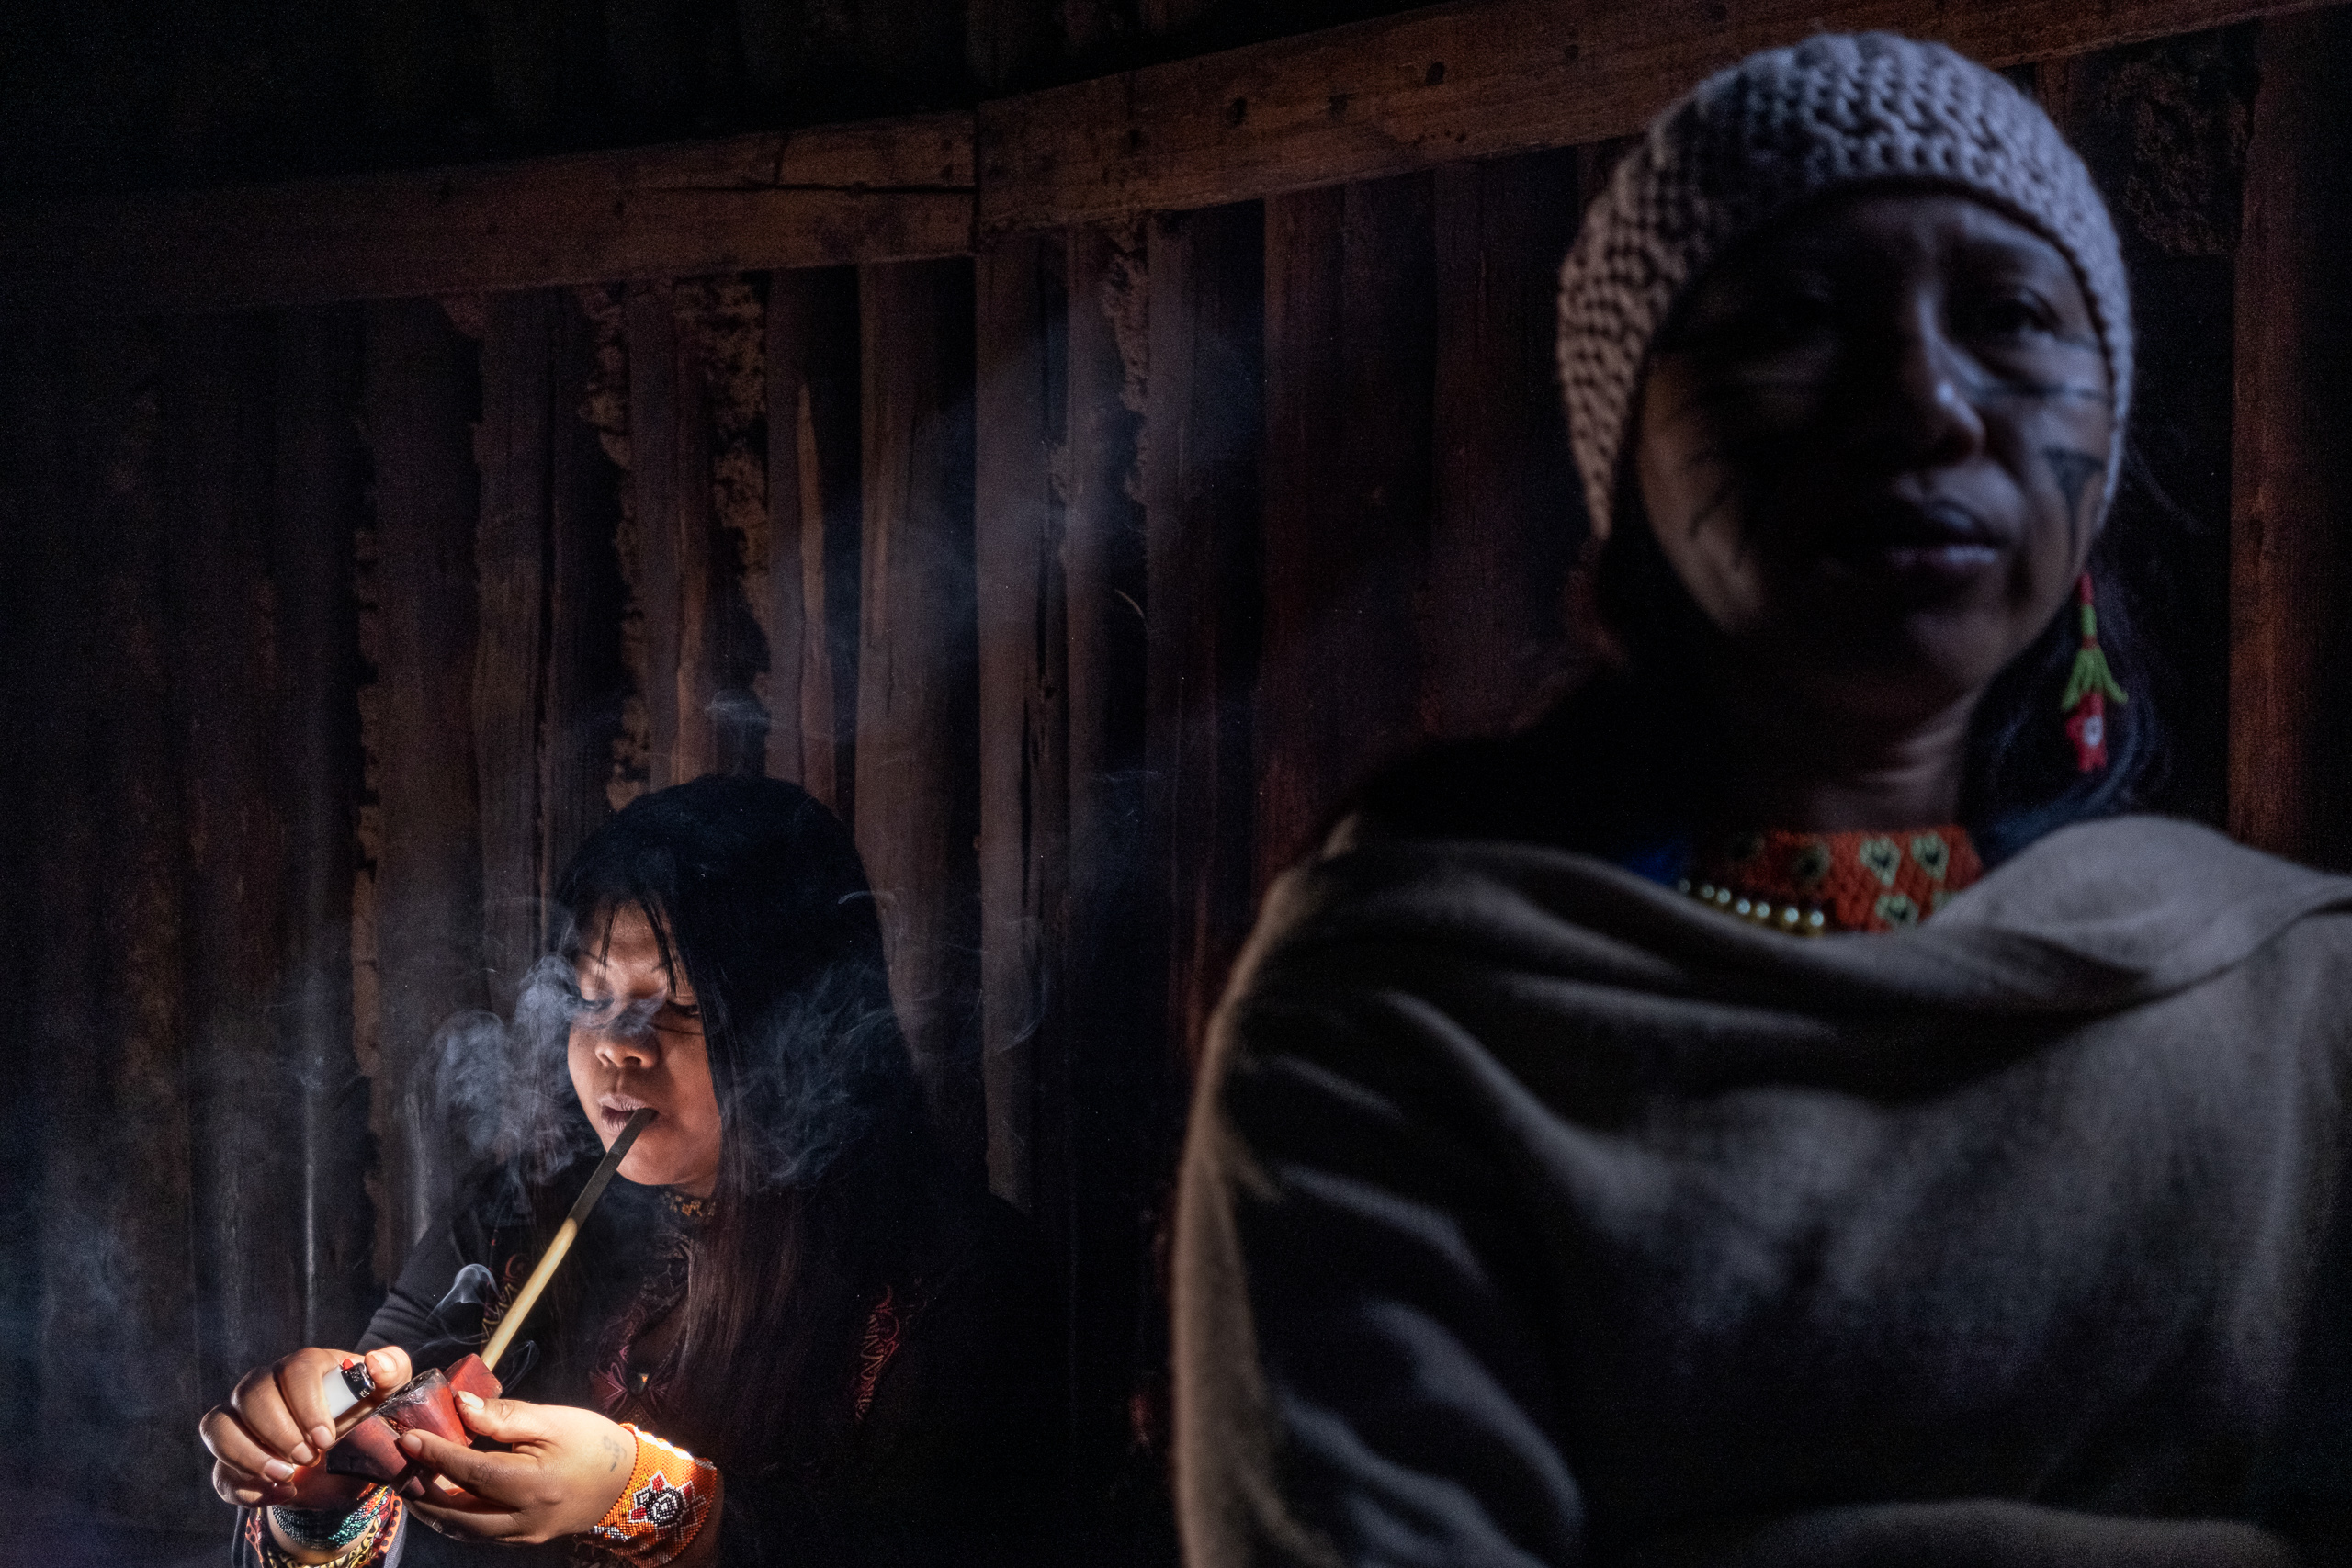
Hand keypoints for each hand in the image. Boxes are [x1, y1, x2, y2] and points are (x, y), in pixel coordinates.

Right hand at [199, 1346, 411, 1508]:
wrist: (342, 1466)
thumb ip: (392, 1371)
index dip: (307, 1404)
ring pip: (218, 1427)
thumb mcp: (384, 1397)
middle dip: (279, 1431)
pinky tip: (281, 1494)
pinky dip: (245, 1488)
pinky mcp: (229, 1460)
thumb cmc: (361, 1419)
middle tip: (309, 1456)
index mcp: (303, 1367)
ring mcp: (240, 1422)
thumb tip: (377, 1363)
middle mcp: (263, 1387)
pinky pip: (219, 1471)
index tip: (327, 1437)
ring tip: (286, 1475)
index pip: (294, 1369)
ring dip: (249, 1455)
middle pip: (251, 1395)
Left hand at [399, 1390, 647, 1546]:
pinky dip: (455, 1516)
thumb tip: (459, 1405)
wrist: (627, 1481)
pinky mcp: (524, 1539)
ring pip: (464, 1529)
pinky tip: (445, 1497)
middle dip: (422, 1490)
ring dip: (434, 1508)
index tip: (408, 1439)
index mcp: (533, 1484)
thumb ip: (504, 1416)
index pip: (471, 1471)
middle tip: (400, 1466)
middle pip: (457, 1512)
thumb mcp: (553, 1420)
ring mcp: (523, 1535)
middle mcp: (524, 1518)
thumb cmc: (592, 1443)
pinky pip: (479, 1532)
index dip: (435, 1455)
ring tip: (414, 1481)